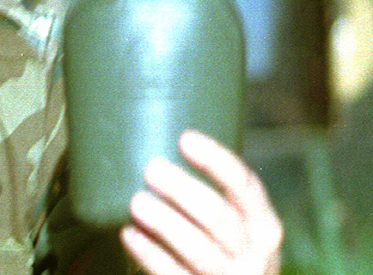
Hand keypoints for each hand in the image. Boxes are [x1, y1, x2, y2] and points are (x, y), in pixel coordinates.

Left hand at [119, 129, 282, 274]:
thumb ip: (208, 193)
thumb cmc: (222, 247)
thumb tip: (154, 139)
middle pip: (220, 218)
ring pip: (200, 250)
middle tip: (151, 168)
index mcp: (263, 225)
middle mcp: (255, 255)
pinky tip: (130, 233)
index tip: (185, 138)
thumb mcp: (233, 222)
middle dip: (184, 191)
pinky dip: (151, 254)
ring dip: (166, 224)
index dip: (217, 160)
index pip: (246, 186)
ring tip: (137, 202)